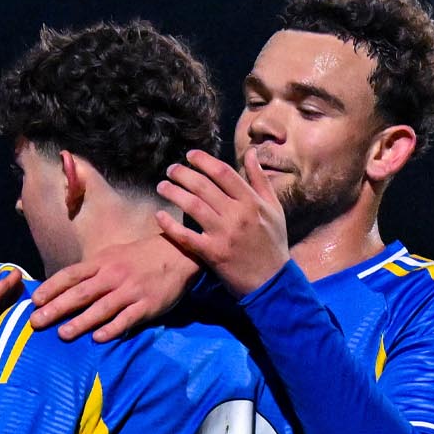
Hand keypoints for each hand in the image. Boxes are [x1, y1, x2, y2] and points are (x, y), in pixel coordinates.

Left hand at [28, 232, 195, 341]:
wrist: (178, 253)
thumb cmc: (140, 257)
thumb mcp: (113, 256)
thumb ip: (91, 271)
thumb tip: (64, 287)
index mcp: (102, 262)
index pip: (72, 274)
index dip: (52, 287)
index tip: (35, 300)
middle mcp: (113, 276)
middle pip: (81, 293)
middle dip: (57, 308)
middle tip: (36, 321)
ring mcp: (131, 291)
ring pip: (101, 308)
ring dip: (81, 322)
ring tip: (62, 334)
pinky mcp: (147, 305)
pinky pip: (127, 319)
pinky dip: (112, 329)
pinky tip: (98, 338)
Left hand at [155, 148, 293, 297]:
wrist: (272, 280)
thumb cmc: (273, 242)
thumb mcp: (274, 208)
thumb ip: (260, 179)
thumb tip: (251, 152)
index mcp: (251, 202)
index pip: (223, 173)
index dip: (204, 160)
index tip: (190, 155)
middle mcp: (237, 215)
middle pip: (203, 186)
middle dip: (183, 174)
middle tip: (171, 169)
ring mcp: (223, 234)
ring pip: (193, 206)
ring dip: (173, 193)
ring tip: (162, 186)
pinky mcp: (212, 254)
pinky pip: (186, 236)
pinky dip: (170, 225)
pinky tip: (159, 215)